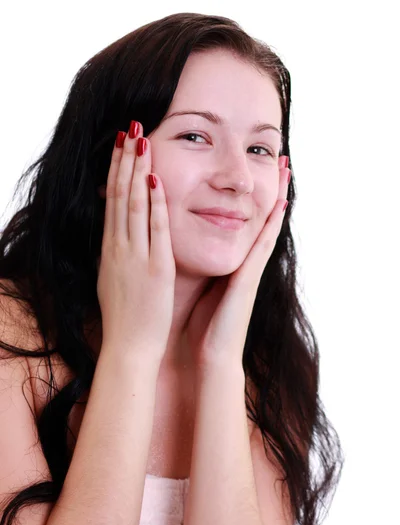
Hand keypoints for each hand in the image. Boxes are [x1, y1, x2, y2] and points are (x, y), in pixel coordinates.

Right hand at [97, 122, 175, 362]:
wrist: (129, 349)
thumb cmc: (126, 320)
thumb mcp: (114, 282)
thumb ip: (117, 258)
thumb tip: (117, 239)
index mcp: (111, 251)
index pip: (112, 202)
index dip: (116, 172)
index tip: (120, 146)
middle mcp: (119, 249)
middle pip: (119, 195)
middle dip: (124, 160)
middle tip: (128, 128)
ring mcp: (135, 257)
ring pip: (133, 205)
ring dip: (136, 170)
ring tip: (140, 140)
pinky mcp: (155, 269)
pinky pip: (154, 230)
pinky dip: (154, 203)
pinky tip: (156, 179)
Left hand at [185, 156, 290, 368]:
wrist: (208, 357)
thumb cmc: (202, 325)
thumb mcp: (199, 286)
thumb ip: (200, 266)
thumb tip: (184, 246)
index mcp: (228, 262)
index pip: (238, 221)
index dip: (245, 196)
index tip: (251, 168)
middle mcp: (243, 263)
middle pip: (257, 218)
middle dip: (267, 188)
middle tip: (279, 158)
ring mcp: (249, 271)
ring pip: (265, 226)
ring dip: (276, 197)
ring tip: (286, 169)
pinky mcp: (248, 282)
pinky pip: (261, 248)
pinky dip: (272, 226)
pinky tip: (280, 206)